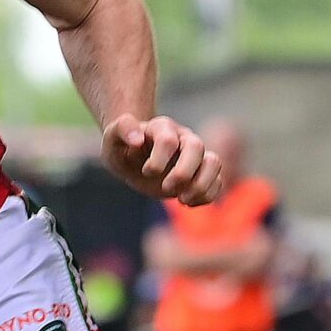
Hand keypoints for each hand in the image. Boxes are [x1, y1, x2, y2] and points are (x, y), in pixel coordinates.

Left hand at [102, 115, 223, 204]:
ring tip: (182, 199)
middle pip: (197, 147)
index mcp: (162, 128)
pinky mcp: (201, 172)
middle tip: (165, 188)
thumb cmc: (122, 148)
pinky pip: (218, 182)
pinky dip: (206, 196)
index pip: (168, 140)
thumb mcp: (112, 138)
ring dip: (200, 185)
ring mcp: (195, 155)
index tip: (146, 172)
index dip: (158, 161)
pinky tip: (186, 202)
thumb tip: (137, 140)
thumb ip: (122, 130)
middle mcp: (183, 138)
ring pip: (214, 163)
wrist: (131, 159)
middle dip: (182, 173)